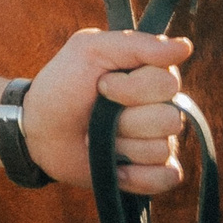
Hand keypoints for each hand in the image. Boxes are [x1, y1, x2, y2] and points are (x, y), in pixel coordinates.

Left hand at [20, 29, 192, 194]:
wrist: (37, 128)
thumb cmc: (62, 85)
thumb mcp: (88, 50)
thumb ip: (136, 44)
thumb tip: (185, 46)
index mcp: (151, 76)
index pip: (168, 83)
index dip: (131, 87)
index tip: (101, 84)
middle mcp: (162, 109)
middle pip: (169, 119)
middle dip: (124, 118)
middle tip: (98, 113)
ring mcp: (159, 142)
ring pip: (160, 149)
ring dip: (121, 145)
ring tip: (100, 137)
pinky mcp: (151, 174)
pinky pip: (166, 178)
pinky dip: (138, 176)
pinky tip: (116, 168)